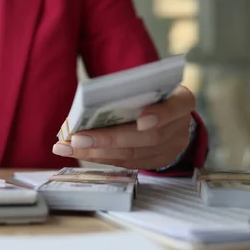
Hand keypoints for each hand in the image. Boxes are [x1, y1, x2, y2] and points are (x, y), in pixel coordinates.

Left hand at [52, 85, 194, 169]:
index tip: (141, 119)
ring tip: (66, 146)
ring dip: (95, 152)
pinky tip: (77, 151)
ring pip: (132, 154)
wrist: (170, 118)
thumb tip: (91, 101)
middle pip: (147, 138)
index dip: (160, 114)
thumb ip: (132, 92)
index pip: (176, 107)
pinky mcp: (155, 162)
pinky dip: (99, 156)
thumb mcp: (150, 86)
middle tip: (77, 138)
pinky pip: (125, 162)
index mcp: (182, 101)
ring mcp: (170, 149)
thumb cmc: (152, 95)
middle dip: (108, 139)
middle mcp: (180, 128)